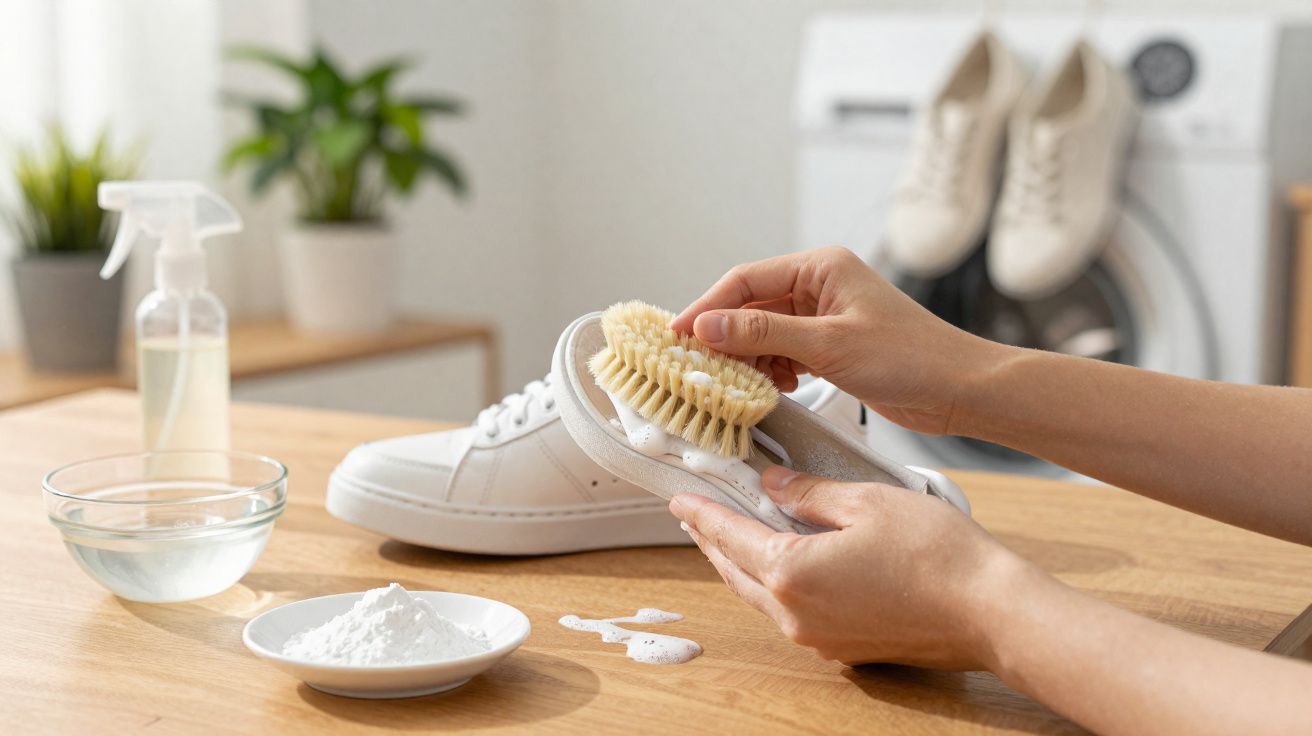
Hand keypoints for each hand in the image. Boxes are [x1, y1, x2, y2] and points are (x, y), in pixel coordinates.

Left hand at [669, 465, 1029, 669]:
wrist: (988, 612)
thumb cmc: (936, 554)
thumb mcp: (866, 501)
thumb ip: (809, 494)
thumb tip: (772, 486)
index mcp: (792, 572)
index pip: (728, 537)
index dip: (701, 514)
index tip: (680, 500)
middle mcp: (795, 614)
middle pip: (736, 572)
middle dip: (714, 541)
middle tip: (700, 515)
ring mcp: (818, 637)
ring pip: (761, 595)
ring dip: (743, 564)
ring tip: (736, 534)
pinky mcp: (843, 648)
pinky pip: (791, 613)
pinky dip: (776, 584)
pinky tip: (787, 563)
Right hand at [670, 246, 1008, 434]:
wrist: (960, 389)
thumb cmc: (911, 357)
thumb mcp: (829, 345)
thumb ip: (763, 333)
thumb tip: (708, 327)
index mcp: (820, 267)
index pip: (745, 280)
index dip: (707, 308)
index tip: (676, 336)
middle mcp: (819, 285)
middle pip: (750, 305)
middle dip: (724, 338)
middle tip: (693, 367)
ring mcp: (824, 316)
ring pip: (763, 333)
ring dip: (746, 359)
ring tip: (731, 385)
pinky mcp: (831, 346)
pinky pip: (783, 353)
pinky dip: (770, 371)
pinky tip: (769, 390)